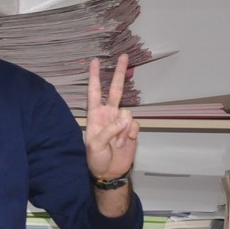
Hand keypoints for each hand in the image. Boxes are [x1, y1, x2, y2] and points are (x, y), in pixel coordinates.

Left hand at [84, 53, 139, 182]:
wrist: (109, 173)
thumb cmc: (96, 159)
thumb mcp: (96, 146)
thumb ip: (109, 130)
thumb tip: (125, 118)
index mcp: (95, 115)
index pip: (95, 92)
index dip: (95, 77)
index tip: (95, 61)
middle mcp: (108, 114)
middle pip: (116, 90)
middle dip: (119, 73)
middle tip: (124, 56)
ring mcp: (121, 122)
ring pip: (128, 113)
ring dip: (123, 130)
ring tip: (116, 144)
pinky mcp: (131, 130)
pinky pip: (135, 125)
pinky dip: (130, 135)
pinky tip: (124, 144)